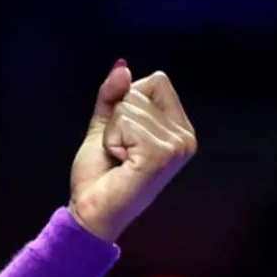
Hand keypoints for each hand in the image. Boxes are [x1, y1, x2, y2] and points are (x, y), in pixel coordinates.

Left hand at [68, 61, 196, 241]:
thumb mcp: (106, 124)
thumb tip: (122, 65)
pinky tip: (121, 164)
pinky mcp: (161, 155)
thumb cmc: (101, 174)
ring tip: (120, 159)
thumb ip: (113, 94)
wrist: (90, 211)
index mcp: (180, 129)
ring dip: (113, 133)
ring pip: (129, 107)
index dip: (128, 101)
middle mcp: (185, 138)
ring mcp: (177, 147)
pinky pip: (126, 123)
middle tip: (120, 152)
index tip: (125, 136)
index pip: (157, 81)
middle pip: (140, 91)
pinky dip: (112, 141)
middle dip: (117, 119)